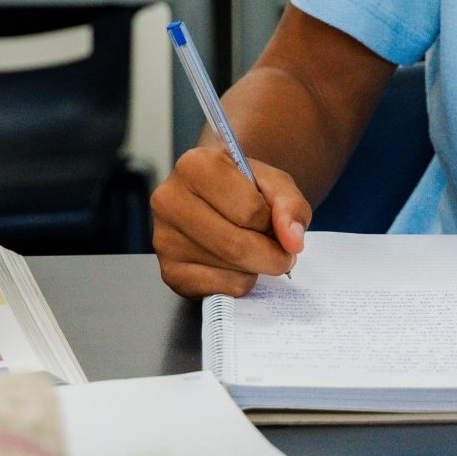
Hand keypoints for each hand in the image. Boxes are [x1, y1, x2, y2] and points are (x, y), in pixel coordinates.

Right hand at [153, 145, 309, 297]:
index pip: (249, 211)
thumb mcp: (274, 184)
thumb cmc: (245, 189)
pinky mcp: (169, 272)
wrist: (218, 200)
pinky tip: (234, 264)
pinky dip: (239, 282)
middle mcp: (169, 200)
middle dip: (271, 255)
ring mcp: (164, 239)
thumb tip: (292, 241)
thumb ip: (290, 205)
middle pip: (236, 245)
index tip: (271, 219)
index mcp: (195, 165)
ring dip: (255, 267)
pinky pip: (219, 289)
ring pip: (229, 269)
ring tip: (253, 249)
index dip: (271, 221)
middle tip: (283, 252)